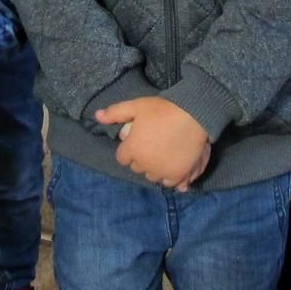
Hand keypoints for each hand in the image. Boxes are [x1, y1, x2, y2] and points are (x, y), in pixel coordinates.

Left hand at [95, 97, 209, 190]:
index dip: (129, 149)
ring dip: (156, 168)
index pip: (122, 158)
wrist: (193, 114)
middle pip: (137, 168)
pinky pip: (170, 184)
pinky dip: (171, 177)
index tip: (139, 140)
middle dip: (142, 158)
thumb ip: (115, 113)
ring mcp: (161, 171)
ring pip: (153, 176)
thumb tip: (96, 116)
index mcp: (131, 149)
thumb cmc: (162, 109)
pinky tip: (175, 166)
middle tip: (153, 144)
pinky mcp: (178, 175)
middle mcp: (144, 164)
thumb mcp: (136, 106)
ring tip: (165, 154)